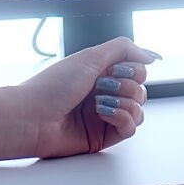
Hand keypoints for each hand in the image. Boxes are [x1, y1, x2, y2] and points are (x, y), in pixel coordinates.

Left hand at [9, 38, 159, 157]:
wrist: (33, 118)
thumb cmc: (53, 86)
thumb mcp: (91, 56)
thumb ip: (124, 48)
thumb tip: (150, 56)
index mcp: (101, 72)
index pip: (137, 68)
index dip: (133, 68)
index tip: (115, 68)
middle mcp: (105, 92)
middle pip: (141, 88)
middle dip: (127, 85)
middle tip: (103, 85)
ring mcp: (106, 114)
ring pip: (139, 107)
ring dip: (125, 101)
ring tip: (100, 103)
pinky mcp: (105, 135)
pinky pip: (132, 127)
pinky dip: (123, 118)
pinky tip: (104, 115)